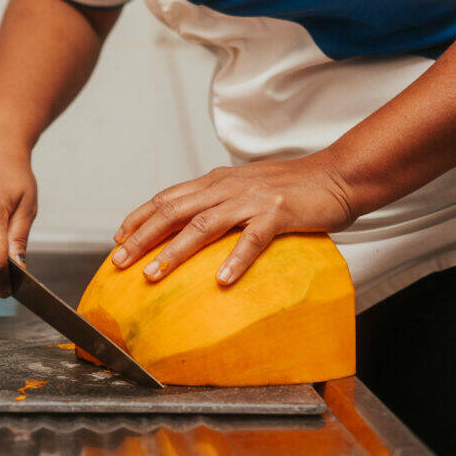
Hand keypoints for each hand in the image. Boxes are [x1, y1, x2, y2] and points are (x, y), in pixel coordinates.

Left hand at [109, 154, 355, 287]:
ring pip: (204, 224)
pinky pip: (253, 238)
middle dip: (143, 236)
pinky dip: (235, 259)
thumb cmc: (294, 188)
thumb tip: (192, 225)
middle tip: (120, 261)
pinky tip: (221, 280)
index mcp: (218, 182)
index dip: (141, 217)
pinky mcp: (279, 212)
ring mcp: (253, 199)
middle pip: (176, 211)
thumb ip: (221, 202)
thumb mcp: (248, 189)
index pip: (169, 197)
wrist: (337, 175)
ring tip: (154, 274)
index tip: (118, 238)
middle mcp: (228, 187)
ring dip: (175, 250)